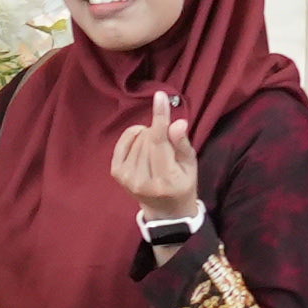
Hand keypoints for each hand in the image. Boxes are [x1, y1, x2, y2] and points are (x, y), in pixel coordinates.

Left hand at [110, 91, 201, 223]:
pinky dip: (134, 136)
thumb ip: (182, 144)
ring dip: (148, 136)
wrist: (165, 211)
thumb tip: (177, 123)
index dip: (160, 117)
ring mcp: (127, 178)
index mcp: (165, 180)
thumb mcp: (190, 165)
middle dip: (159, 132)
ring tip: (157, 151)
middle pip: (148, 137)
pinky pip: (124, 141)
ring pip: (137, 138)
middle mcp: (142, 181)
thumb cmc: (182, 184)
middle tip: (168, 146)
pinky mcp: (117, 174)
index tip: (160, 96)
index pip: (160, 142)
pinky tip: (142, 143)